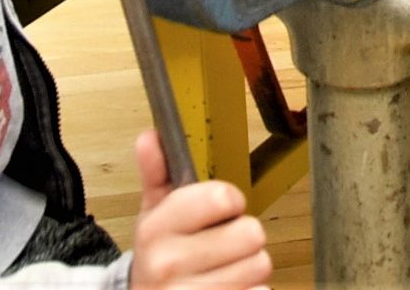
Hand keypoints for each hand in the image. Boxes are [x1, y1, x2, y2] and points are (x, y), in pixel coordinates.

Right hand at [129, 133, 269, 289]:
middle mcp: (170, 264)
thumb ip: (156, 173)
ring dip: (249, 266)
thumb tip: (150, 136)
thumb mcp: (153, 215)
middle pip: (251, 233)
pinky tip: (229, 287)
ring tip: (225, 269)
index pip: (221, 198)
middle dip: (244, 238)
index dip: (231, 201)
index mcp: (156, 230)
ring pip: (260, 264)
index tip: (222, 209)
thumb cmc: (159, 259)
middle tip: (224, 245)